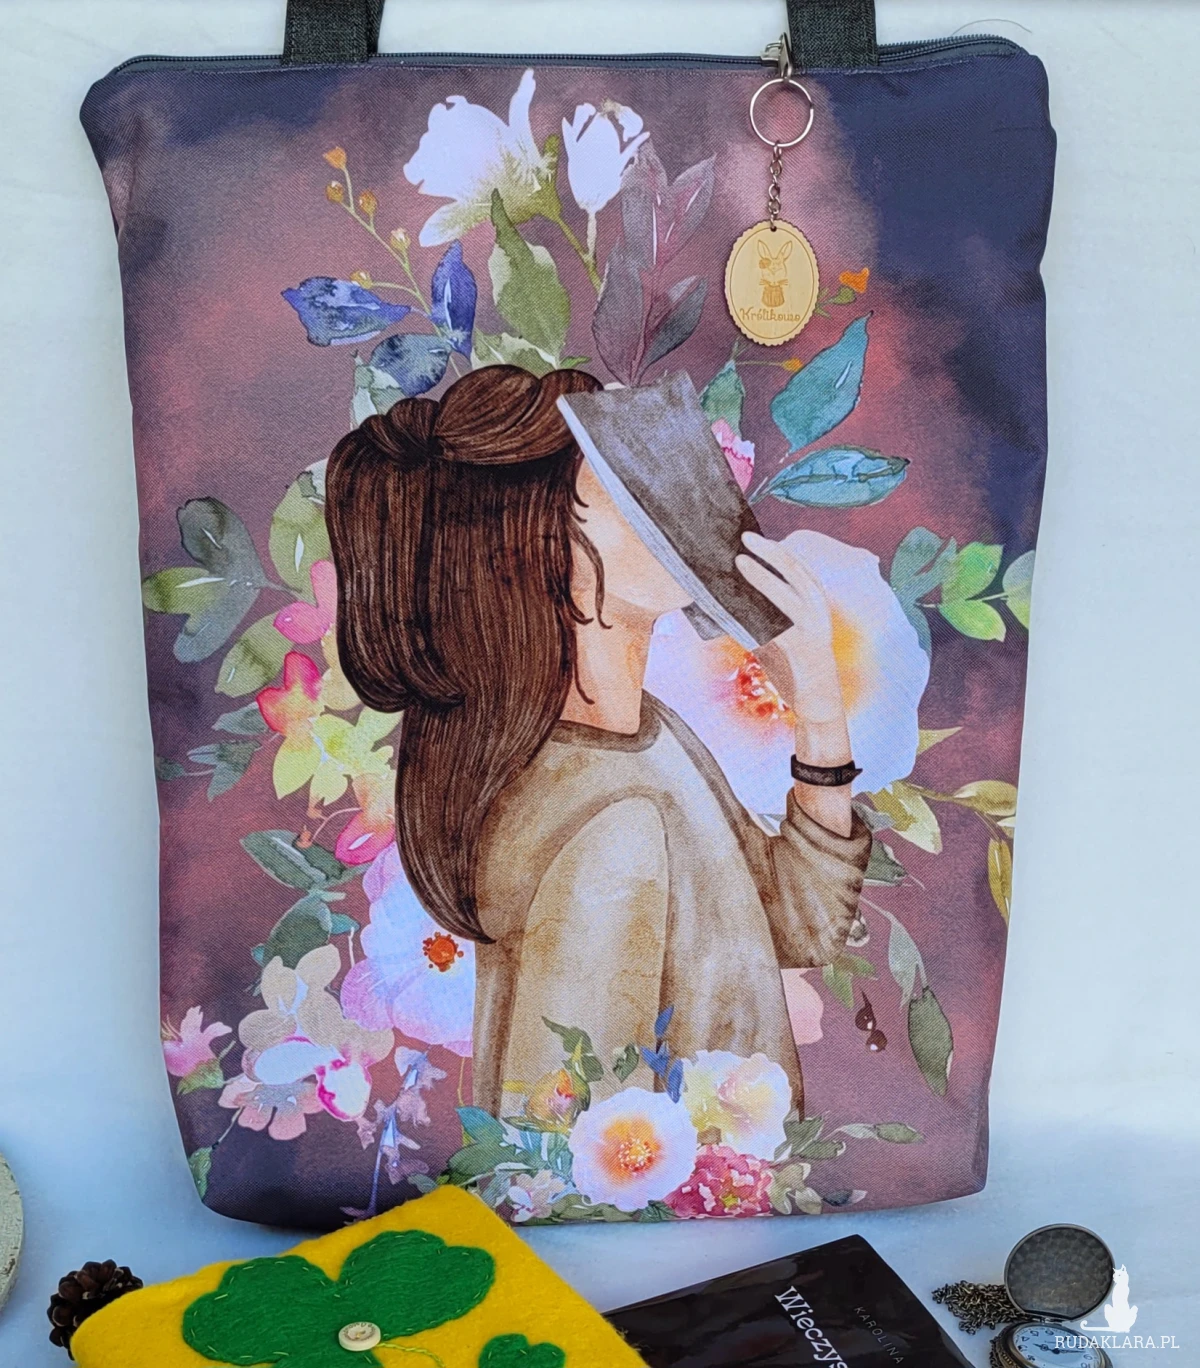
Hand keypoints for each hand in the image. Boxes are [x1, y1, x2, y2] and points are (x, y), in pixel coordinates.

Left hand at [735, 532, 842, 725]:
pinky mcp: (804, 649)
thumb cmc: (795, 670)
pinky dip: (757, 615)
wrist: (818, 706)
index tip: (751, 536)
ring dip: (763, 576)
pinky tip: (737, 607)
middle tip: (744, 537)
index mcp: (814, 603)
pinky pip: (778, 627)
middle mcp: (818, 611)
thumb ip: (758, 620)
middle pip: (795, 570)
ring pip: (787, 593)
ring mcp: (814, 629)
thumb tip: (726, 603)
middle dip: (770, 551)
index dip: (775, 549)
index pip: (796, 567)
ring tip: (740, 561)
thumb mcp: (775, 638)